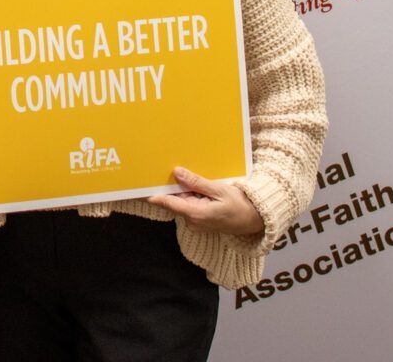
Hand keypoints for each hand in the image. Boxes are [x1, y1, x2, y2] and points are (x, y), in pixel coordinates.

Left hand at [147, 167, 264, 235]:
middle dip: (165, 187)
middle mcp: (192, 221)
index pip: (168, 202)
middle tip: (152, 171)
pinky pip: (187, 205)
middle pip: (172, 201)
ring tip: (170, 173)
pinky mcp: (199, 220)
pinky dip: (185, 195)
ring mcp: (195, 222)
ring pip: (180, 202)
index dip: (151, 194)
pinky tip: (186, 183)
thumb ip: (196, 182)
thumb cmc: (240, 205)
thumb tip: (177, 173)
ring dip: (177, 190)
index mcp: (196, 214)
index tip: (137, 188)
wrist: (255, 220)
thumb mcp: (219, 190)